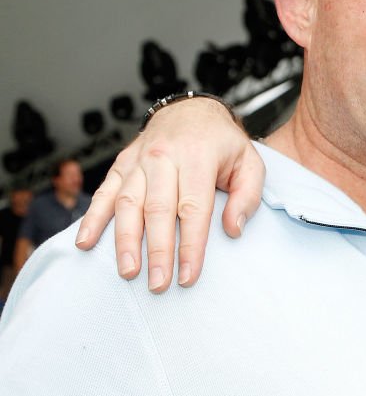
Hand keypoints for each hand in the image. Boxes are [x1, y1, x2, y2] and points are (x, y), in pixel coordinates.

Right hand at [75, 98, 264, 292]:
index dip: (191, 245)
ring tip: (127, 270)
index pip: (193, 208)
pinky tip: (86, 241)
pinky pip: (104, 192)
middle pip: (158, 210)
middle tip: (157, 284)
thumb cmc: (222, 143)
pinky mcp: (122, 164)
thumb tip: (233, 229)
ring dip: (125, 240)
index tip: (189, 275)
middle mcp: (164, 157)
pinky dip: (93, 217)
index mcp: (198, 158)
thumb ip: (248, 196)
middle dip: (157, 251)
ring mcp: (139, 161)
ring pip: (128, 203)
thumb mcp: (250, 163)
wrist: (192, 111)